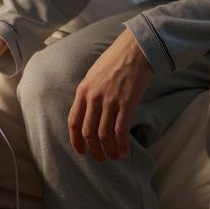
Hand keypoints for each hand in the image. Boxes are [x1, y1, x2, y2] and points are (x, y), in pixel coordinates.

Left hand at [68, 28, 153, 162]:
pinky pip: (120, 131)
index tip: (81, 151)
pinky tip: (124, 151)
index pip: (73, 122)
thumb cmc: (117, 60)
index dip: (75, 140)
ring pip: (104, 135)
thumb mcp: (94, 74)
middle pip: (88, 132)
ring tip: (114, 157)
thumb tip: (90, 112)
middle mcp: (93, 98)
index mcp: (83, 90)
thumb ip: (90, 93)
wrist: (136, 49)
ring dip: (108, 150)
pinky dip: (121, 144)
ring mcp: (109, 101)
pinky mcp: (126, 104)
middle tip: (100, 158)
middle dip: (94, 150)